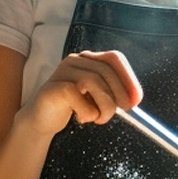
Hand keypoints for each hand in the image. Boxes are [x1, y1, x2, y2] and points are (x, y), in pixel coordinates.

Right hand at [25, 49, 142, 135]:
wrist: (41, 120)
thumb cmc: (72, 107)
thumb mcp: (96, 97)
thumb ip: (113, 92)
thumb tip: (134, 98)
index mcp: (88, 59)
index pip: (114, 58)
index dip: (128, 77)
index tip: (136, 99)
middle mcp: (75, 61)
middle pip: (105, 71)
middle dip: (119, 94)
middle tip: (121, 112)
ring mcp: (62, 72)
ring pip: (93, 82)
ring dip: (104, 106)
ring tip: (99, 119)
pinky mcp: (52, 88)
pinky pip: (77, 96)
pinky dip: (87, 112)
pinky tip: (81, 118)